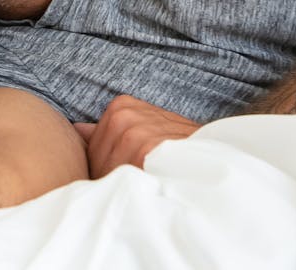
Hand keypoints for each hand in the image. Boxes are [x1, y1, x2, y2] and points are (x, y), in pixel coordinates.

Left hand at [73, 95, 199, 177]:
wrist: (219, 153)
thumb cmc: (180, 148)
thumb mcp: (144, 132)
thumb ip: (109, 133)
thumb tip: (76, 130)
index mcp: (120, 108)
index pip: (91, 151)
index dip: (106, 171)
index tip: (132, 174)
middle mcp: (122, 115)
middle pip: (96, 163)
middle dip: (112, 180)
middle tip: (143, 182)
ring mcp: (133, 131)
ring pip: (108, 173)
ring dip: (126, 185)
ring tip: (151, 182)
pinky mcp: (145, 148)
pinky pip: (124, 177)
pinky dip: (135, 187)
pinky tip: (154, 184)